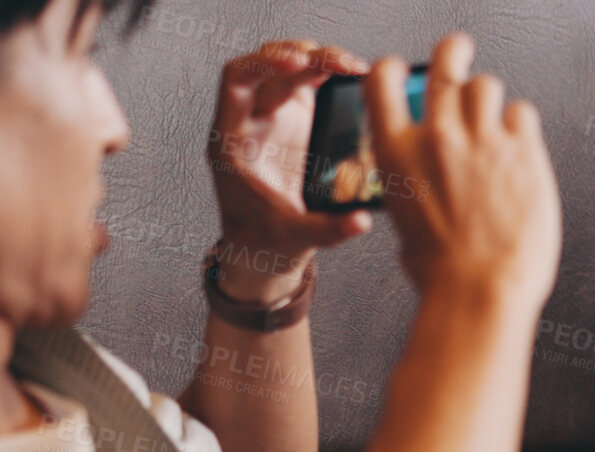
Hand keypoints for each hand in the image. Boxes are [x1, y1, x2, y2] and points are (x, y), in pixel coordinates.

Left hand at [208, 40, 373, 302]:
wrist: (262, 251)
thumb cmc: (264, 243)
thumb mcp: (294, 240)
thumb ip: (328, 230)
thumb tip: (362, 222)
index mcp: (233, 141)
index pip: (237, 81)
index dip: (265, 64)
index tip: (299, 64)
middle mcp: (249, 121)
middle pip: (269, 67)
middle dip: (303, 56)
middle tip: (340, 63)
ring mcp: (271, 118)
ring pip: (288, 68)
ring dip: (318, 58)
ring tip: (351, 65)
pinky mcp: (293, 122)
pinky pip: (305, 81)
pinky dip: (326, 70)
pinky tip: (351, 72)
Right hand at [364, 34, 561, 308]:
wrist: (481, 291)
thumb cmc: (441, 273)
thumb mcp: (405, 224)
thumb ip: (414, 189)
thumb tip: (426, 183)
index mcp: (396, 155)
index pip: (383, 81)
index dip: (392, 68)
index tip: (401, 68)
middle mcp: (438, 137)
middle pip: (445, 67)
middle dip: (452, 52)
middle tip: (458, 49)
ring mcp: (483, 140)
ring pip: (487, 86)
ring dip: (488, 97)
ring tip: (493, 115)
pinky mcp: (523, 152)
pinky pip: (522, 114)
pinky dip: (519, 125)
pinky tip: (518, 146)